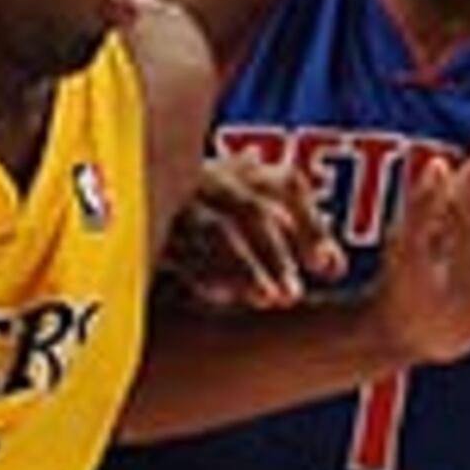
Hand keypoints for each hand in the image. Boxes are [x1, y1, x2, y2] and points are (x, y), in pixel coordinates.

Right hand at [162, 149, 341, 310]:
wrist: (134, 192)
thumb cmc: (210, 210)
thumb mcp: (252, 211)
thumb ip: (299, 233)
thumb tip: (336, 267)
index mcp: (242, 171)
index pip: (288, 185)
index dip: (311, 226)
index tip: (328, 268)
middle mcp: (212, 179)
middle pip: (251, 209)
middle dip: (276, 253)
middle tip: (293, 296)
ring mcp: (177, 199)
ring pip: (214, 229)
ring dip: (244, 267)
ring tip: (267, 298)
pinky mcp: (148, 223)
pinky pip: (175, 244)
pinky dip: (199, 271)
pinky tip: (221, 296)